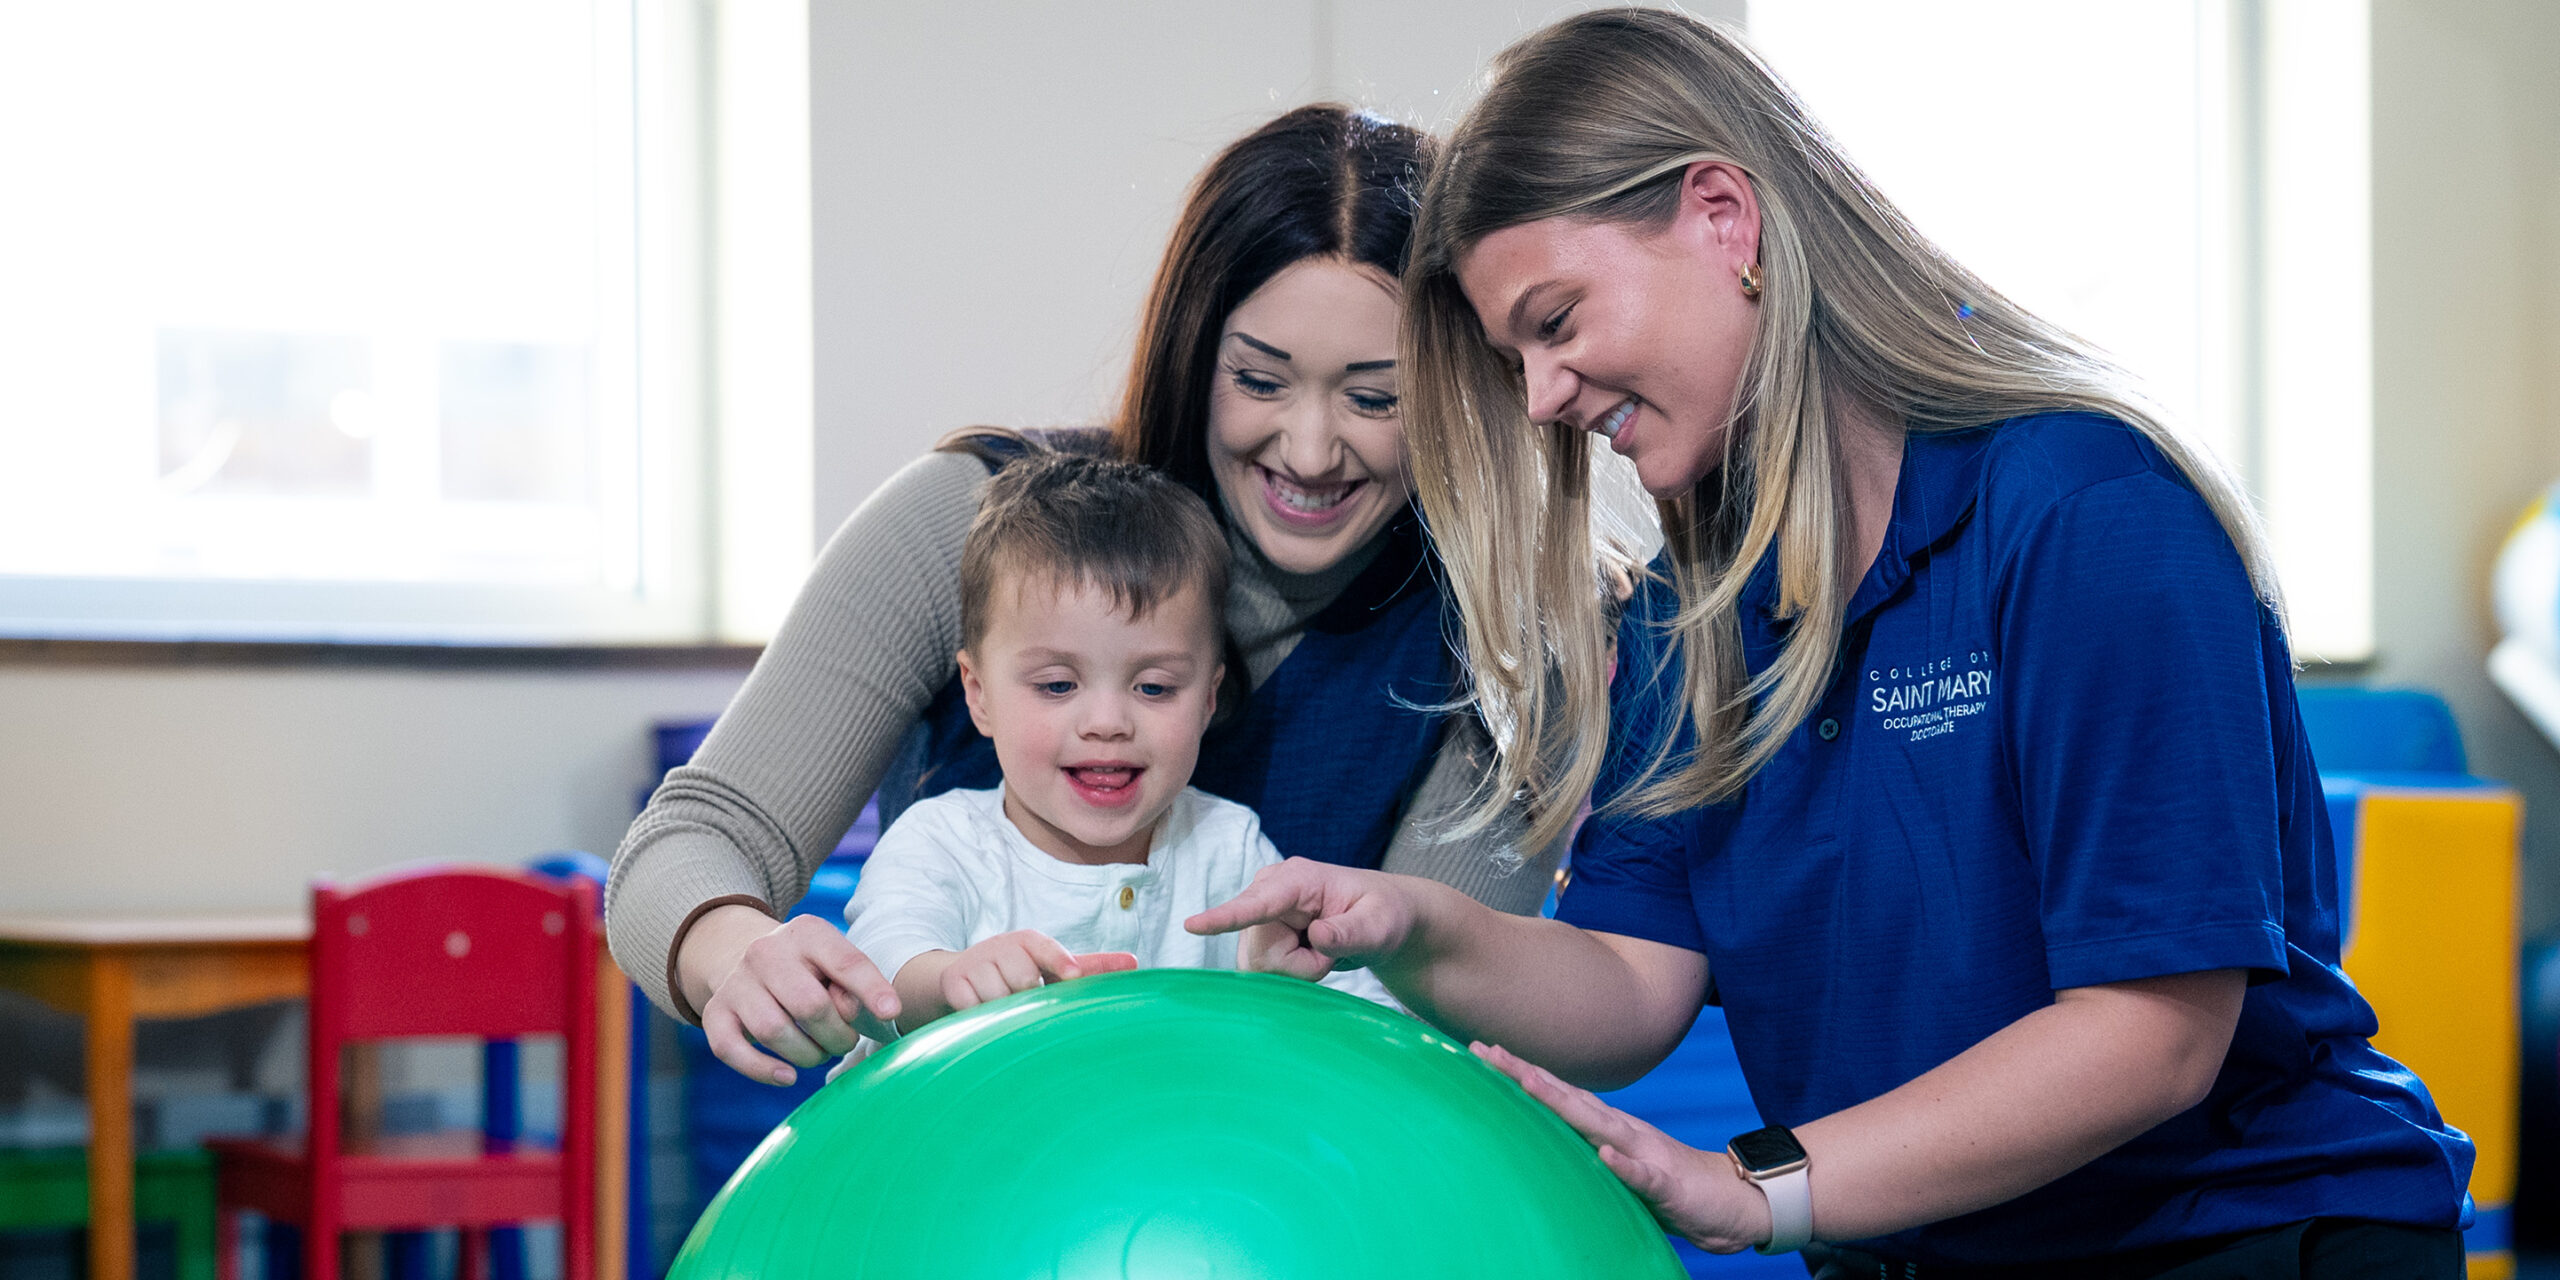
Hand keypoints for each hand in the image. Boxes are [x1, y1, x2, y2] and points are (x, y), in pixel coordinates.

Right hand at [684, 907, 899, 1087]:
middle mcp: (765, 951)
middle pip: (809, 1005)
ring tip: (819, 1053)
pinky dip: (762, 1069)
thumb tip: (855, 1013)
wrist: (743, 957)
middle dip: (836, 1035)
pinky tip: (787, 1076)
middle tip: (844, 1042)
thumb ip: (851, 984)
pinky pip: (732, 1049)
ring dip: (806, 1055)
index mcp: (807, 932)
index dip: (871, 989)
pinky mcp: (716, 1012)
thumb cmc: (807, 969)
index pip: (846, 962)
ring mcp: (736, 982)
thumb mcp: (833, 961)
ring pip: (773, 1030)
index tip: (891, 1013)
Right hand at [938, 931, 1124, 1012]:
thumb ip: (1090, 967)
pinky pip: (973, 1008)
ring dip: (1005, 1010)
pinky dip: (982, 1017)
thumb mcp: (1051, 967)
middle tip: (1028, 1003)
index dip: (1059, 961)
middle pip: (1024, 979)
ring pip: (999, 997)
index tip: (1072, 975)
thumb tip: (1134, 963)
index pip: (1044, 947)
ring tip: (1005, 1009)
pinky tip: (984, 1015)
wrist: (959, 976)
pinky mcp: (954, 983)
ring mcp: (976, 963)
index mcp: (1028, 941)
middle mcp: (1001, 946)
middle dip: (1030, 998)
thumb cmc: (1017, 973)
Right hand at [1184, 858, 1419, 978]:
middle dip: (1300, 966)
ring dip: (1297, 970)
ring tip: (1323, 951)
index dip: (1224, 917)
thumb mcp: (1380, 924)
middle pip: (1261, 955)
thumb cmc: (1384, 914)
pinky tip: (1309, 955)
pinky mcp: (1257, 936)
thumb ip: (1351, 932)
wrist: (1380, 920)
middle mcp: (1268, 893)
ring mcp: (1259, 916)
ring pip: (1260, 967)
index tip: (1192, 925)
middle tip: (1331, 951)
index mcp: (1297, 880)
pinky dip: (1293, 973)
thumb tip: (1318, 936)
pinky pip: (1262, 972)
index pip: (1257, 903)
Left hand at [1471, 1042, 1771, 1254]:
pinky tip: (1605, 1155)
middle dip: (1526, 1076)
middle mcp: (1623, 1131)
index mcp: (1609, 1127)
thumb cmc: (1669, 1184)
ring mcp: (1646, 1155)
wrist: (1732, 1201)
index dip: (1519, 1073)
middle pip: (1568, 1099)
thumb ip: (1586, 1149)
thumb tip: (1541, 1142)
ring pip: (1600, 1127)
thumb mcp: (1619, 1164)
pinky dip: (1623, 1164)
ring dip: (1564, 1105)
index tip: (1481, 1051)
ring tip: (1530, 1083)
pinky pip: (1643, 1176)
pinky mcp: (1668, 1187)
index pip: (1558, 1095)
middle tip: (1487, 1051)